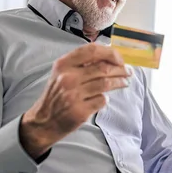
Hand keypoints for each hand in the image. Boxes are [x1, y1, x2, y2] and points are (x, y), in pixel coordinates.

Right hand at [19, 43, 131, 158]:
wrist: (43, 122)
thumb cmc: (57, 95)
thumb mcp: (62, 73)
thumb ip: (82, 64)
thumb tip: (110, 56)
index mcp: (64, 64)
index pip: (92, 50)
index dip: (110, 53)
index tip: (120, 58)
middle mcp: (68, 78)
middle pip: (103, 68)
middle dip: (121, 69)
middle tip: (128, 71)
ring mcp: (74, 95)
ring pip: (106, 83)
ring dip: (120, 82)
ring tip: (124, 82)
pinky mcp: (80, 111)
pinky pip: (102, 100)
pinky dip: (106, 98)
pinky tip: (104, 98)